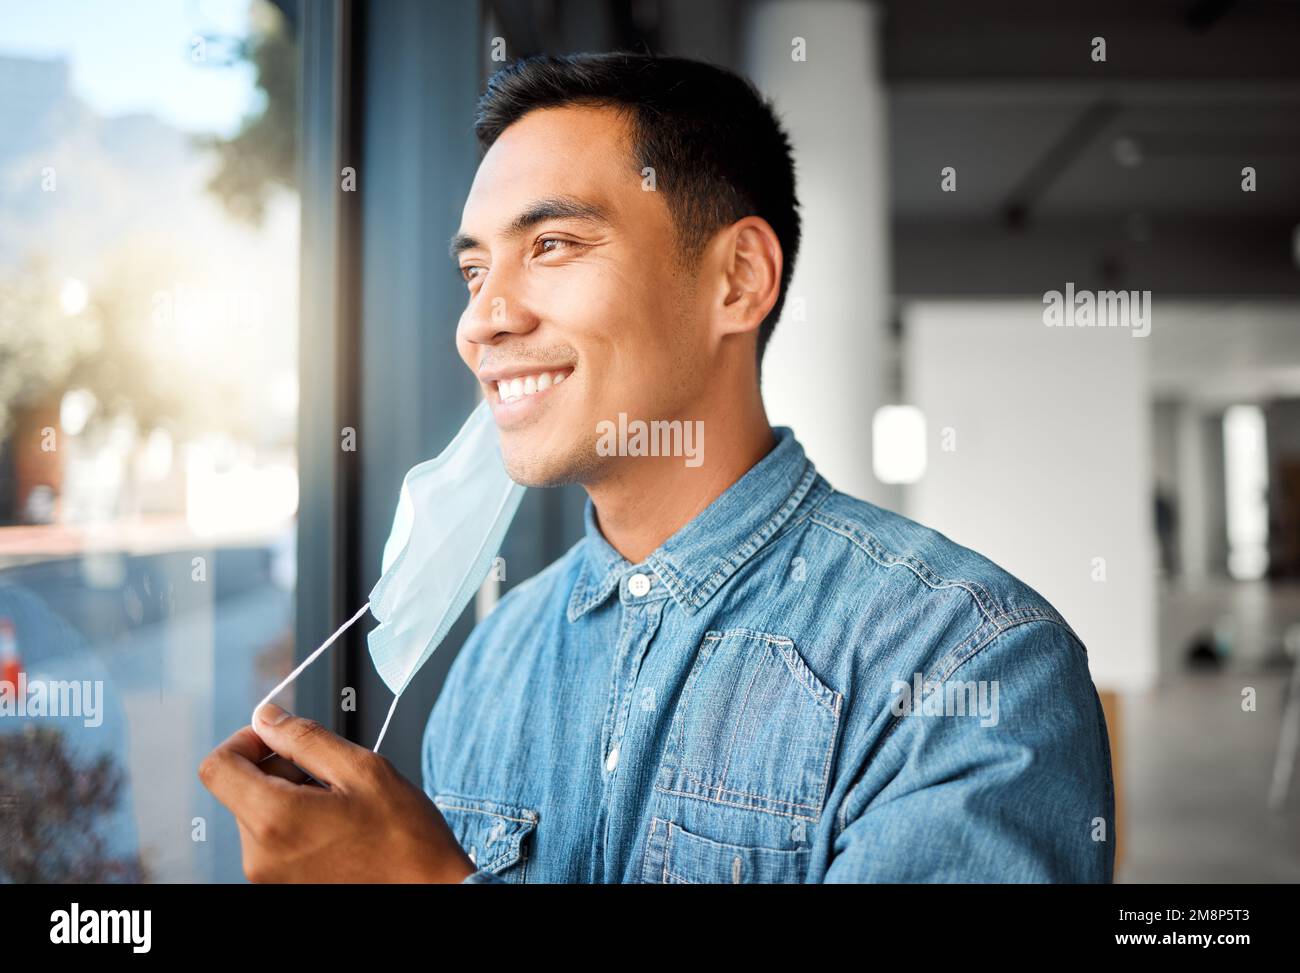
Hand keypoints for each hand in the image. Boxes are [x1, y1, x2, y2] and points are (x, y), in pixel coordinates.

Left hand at [198, 703, 476, 882]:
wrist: (428, 892)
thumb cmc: (404, 838)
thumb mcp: (362, 770)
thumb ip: (305, 738)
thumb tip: (267, 717)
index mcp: (275, 818)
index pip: (217, 767)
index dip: (244, 741)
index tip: (276, 738)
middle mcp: (260, 855)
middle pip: (241, 789)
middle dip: (279, 769)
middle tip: (331, 776)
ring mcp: (267, 877)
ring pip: (259, 814)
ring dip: (291, 798)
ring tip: (340, 807)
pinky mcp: (280, 887)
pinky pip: (273, 840)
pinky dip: (297, 824)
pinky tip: (337, 828)